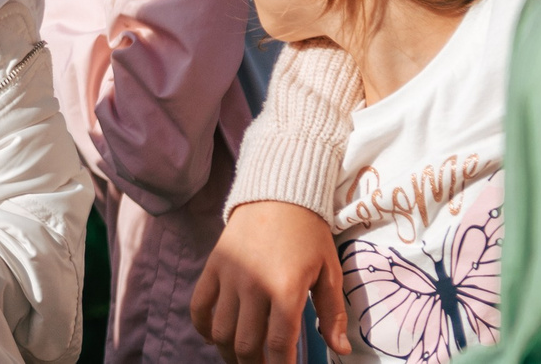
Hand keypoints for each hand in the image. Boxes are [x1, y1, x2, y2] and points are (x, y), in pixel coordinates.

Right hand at [191, 200, 348, 362]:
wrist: (278, 192)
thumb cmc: (309, 234)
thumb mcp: (329, 272)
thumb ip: (333, 314)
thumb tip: (340, 350)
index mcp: (286, 289)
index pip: (279, 346)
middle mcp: (254, 285)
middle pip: (246, 344)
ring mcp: (230, 276)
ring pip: (221, 331)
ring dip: (229, 353)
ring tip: (241, 358)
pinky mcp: (214, 266)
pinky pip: (199, 306)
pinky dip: (204, 327)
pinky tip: (215, 336)